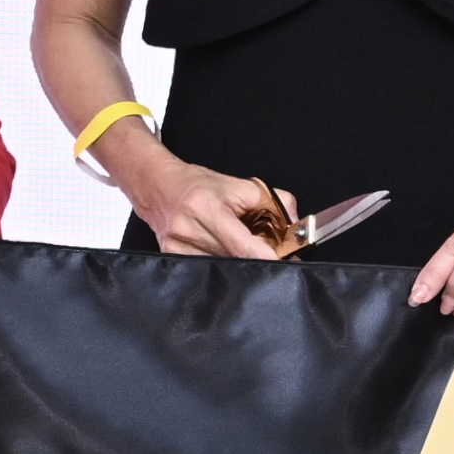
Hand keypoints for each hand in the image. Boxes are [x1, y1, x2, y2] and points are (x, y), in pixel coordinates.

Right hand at [105, 131, 289, 261]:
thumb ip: (273, 201)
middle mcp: (188, 230)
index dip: (266, 257)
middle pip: (234, 259)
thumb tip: (295, 223)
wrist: (158, 186)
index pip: (242, 245)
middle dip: (256, 257)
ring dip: (237, 260)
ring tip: (237, 244)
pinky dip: (221, 262)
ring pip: (222, 266)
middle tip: (269, 252)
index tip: (285, 263)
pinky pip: (207, 268)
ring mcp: (177, 247)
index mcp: (206, 208)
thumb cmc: (198, 185)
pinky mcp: (172, 257)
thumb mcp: (239, 185)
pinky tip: (221, 251)